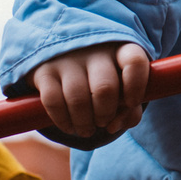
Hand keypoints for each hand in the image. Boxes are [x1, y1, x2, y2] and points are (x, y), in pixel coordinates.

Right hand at [30, 42, 150, 138]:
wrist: (62, 52)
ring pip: (78, 99)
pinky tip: (69, 127)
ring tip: (87, 130)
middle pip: (105, 88)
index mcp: (120, 49)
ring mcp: (67, 59)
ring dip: (84, 123)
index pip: (134, 62)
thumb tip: (113, 127)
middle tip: (102, 122)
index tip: (130, 103)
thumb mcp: (121, 86)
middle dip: (105, 114)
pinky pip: (54, 102)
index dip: (136, 87)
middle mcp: (94, 50)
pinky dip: (63, 121)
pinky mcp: (44, 71)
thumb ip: (129, 110)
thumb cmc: (101, 76)